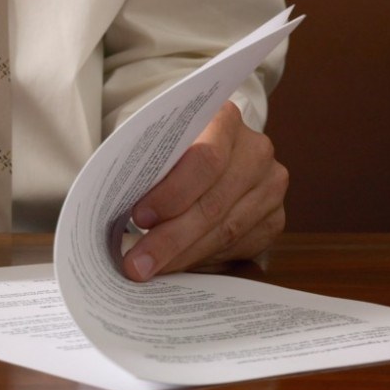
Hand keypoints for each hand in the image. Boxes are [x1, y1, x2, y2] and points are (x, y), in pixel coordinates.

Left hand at [121, 101, 287, 280]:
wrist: (211, 153)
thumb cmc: (174, 150)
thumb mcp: (160, 144)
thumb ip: (147, 167)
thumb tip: (114, 209)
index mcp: (225, 119)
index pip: (205, 159)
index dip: (172, 193)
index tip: (140, 218)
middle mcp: (256, 151)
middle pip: (214, 202)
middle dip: (171, 238)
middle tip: (137, 262)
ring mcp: (270, 186)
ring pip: (226, 231)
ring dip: (184, 255)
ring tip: (151, 269)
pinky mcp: (275, 219)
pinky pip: (239, 247)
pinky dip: (204, 258)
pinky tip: (178, 265)